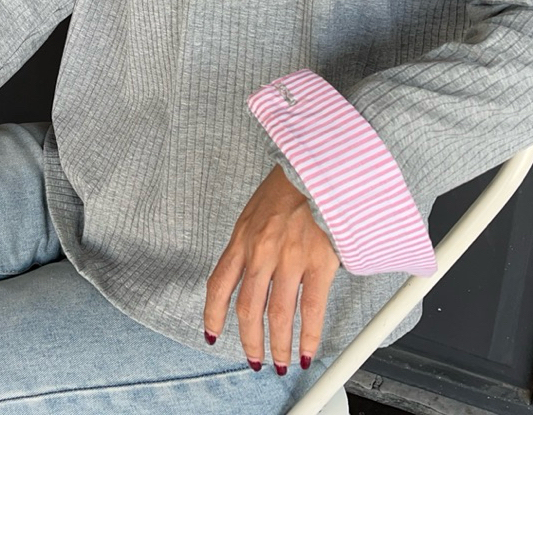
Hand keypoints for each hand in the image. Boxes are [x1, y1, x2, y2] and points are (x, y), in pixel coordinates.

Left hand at [204, 164, 338, 373]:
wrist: (319, 169)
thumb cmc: (289, 189)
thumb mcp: (254, 213)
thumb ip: (249, 246)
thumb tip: (247, 278)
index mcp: (242, 238)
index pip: (219, 284)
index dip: (213, 315)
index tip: (212, 335)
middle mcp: (261, 251)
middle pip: (247, 308)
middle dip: (249, 340)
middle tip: (254, 360)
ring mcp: (290, 258)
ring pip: (277, 314)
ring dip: (277, 345)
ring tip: (280, 363)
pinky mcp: (319, 261)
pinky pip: (312, 308)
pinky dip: (309, 335)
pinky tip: (307, 350)